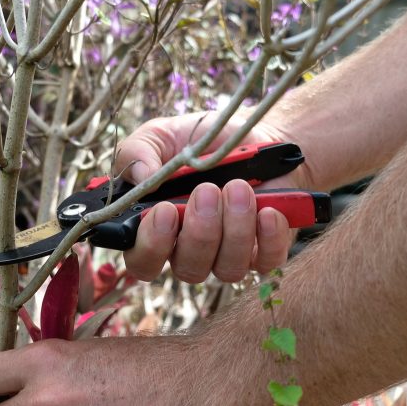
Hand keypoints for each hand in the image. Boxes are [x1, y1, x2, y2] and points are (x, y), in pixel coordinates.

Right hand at [116, 112, 310, 282]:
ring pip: (228, 268)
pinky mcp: (264, 251)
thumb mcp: (160, 136)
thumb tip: (141, 177)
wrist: (252, 136)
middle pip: (189, 269)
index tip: (165, 211)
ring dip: (234, 229)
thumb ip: (138, 153)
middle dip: (200, 232)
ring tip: (238, 188)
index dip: (151, 246)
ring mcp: (228, 255)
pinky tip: (267, 210)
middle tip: (207, 190)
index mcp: (156, 229)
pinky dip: (268, 237)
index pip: (142, 261)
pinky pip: (266, 261)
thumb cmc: (199, 141)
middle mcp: (189, 251)